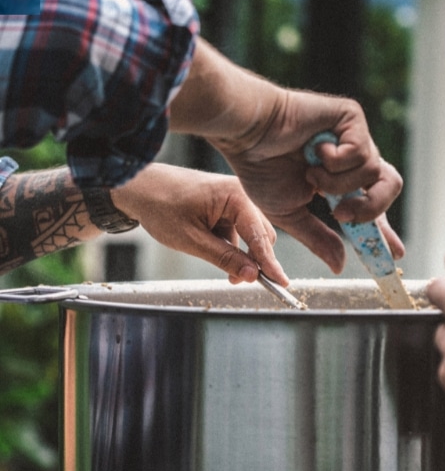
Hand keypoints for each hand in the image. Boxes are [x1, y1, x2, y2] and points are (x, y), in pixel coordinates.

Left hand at [112, 163, 287, 285]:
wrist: (138, 187)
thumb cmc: (162, 206)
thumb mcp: (192, 240)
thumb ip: (224, 258)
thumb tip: (251, 275)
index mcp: (236, 196)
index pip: (260, 235)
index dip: (270, 263)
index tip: (281, 283)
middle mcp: (239, 195)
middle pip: (260, 235)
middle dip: (254, 260)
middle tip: (242, 282)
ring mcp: (232, 200)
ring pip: (248, 235)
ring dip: (240, 255)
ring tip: (226, 273)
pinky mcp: (223, 206)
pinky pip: (235, 231)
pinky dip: (230, 246)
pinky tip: (214, 252)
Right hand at [214, 93, 403, 272]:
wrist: (248, 136)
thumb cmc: (261, 168)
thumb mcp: (290, 214)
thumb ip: (317, 238)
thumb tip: (338, 265)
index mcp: (338, 181)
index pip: (371, 205)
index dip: (384, 229)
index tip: (395, 253)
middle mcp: (351, 158)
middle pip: (389, 186)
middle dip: (370, 208)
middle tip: (343, 215)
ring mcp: (352, 136)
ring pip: (374, 173)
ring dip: (336, 183)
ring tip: (310, 174)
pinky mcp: (351, 117)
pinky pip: (361, 153)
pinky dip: (335, 162)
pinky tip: (315, 151)